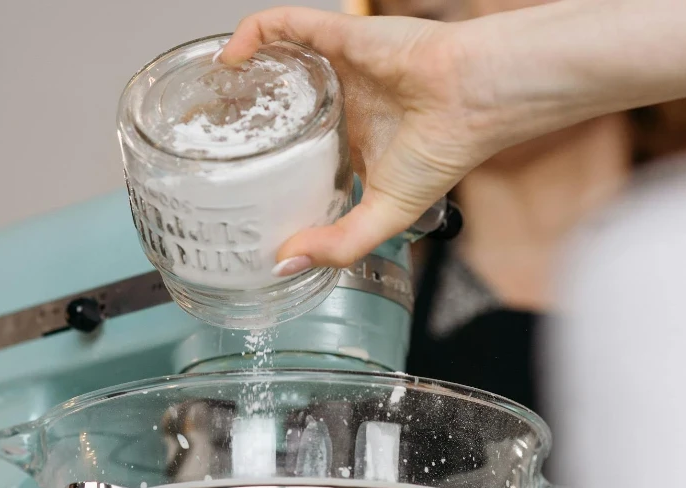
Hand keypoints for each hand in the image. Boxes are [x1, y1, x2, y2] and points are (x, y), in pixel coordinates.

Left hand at [221, 7, 494, 270]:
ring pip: (277, 63)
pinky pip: (285, 25)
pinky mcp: (339, 36)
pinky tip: (228, 57)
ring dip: (242, 76)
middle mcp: (341, 104)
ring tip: (209, 98)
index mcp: (351, 144)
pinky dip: (253, 34)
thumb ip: (338, 243)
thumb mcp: (386, 214)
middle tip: (209, 141)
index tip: (232, 184)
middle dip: (242, 121)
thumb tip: (284, 264)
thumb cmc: (444, 150)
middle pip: (279, 106)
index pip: (298, 153)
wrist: (476, 99)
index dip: (265, 165)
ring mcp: (338, 69)